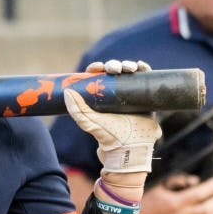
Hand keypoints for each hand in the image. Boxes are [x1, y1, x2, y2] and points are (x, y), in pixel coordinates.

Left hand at [65, 59, 160, 173]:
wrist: (130, 147)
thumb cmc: (109, 136)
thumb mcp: (89, 122)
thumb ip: (77, 110)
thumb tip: (67, 91)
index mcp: (101, 97)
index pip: (98, 77)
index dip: (97, 68)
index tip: (98, 67)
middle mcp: (116, 95)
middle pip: (114, 72)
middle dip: (115, 65)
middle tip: (115, 69)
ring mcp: (131, 95)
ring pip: (129, 74)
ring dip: (129, 65)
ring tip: (130, 68)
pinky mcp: (145, 98)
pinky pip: (145, 79)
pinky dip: (144, 70)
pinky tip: (142, 67)